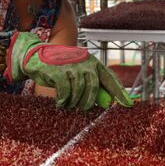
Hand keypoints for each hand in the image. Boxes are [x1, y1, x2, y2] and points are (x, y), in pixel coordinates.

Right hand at [7, 32, 132, 110]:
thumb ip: (91, 83)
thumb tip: (107, 102)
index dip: (120, 93)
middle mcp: (84, 63)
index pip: (110, 79)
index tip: (128, 105)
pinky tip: (60, 102)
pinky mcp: (57, 72)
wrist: (36, 56)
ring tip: (68, 104)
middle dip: (88, 102)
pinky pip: (65, 92)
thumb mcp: (78, 72)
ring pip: (79, 91)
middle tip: (83, 109)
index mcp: (92, 62)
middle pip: (93, 87)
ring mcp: (71, 66)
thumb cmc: (60, 67)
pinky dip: (63, 100)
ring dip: (74, 102)